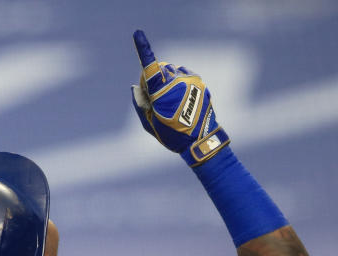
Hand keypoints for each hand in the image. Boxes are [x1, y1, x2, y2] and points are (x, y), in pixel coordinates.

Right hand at [130, 30, 228, 166]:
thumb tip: (136, 86)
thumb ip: (140, 104)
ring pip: (171, 70)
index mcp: (162, 94)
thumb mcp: (150, 124)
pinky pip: (183, 72)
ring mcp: (190, 81)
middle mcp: (177, 83)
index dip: (143, 49)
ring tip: (170, 100)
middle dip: (153, 80)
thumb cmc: (172, 135)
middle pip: (159, 70)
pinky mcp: (198, 81)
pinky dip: (178, 80)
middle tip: (155, 99)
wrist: (201, 140)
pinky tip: (180, 95)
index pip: (150, 68)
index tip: (138, 33)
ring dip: (167, 80)